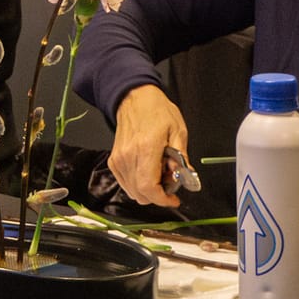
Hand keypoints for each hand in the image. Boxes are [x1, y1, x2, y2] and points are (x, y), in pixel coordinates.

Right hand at [107, 84, 190, 206]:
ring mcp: (119, 159)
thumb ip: (181, 157)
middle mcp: (128, 155)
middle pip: (140, 193)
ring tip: (159, 174)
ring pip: (132, 191)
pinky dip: (137, 185)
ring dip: (148, 190)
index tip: (173, 199)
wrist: (135, 98)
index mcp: (146, 148)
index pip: (149, 187)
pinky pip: (125, 183)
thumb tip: (184, 177)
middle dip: (158, 196)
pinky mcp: (114, 160)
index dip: (162, 199)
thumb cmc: (157, 111)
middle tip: (169, 182)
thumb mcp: (178, 131)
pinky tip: (147, 172)